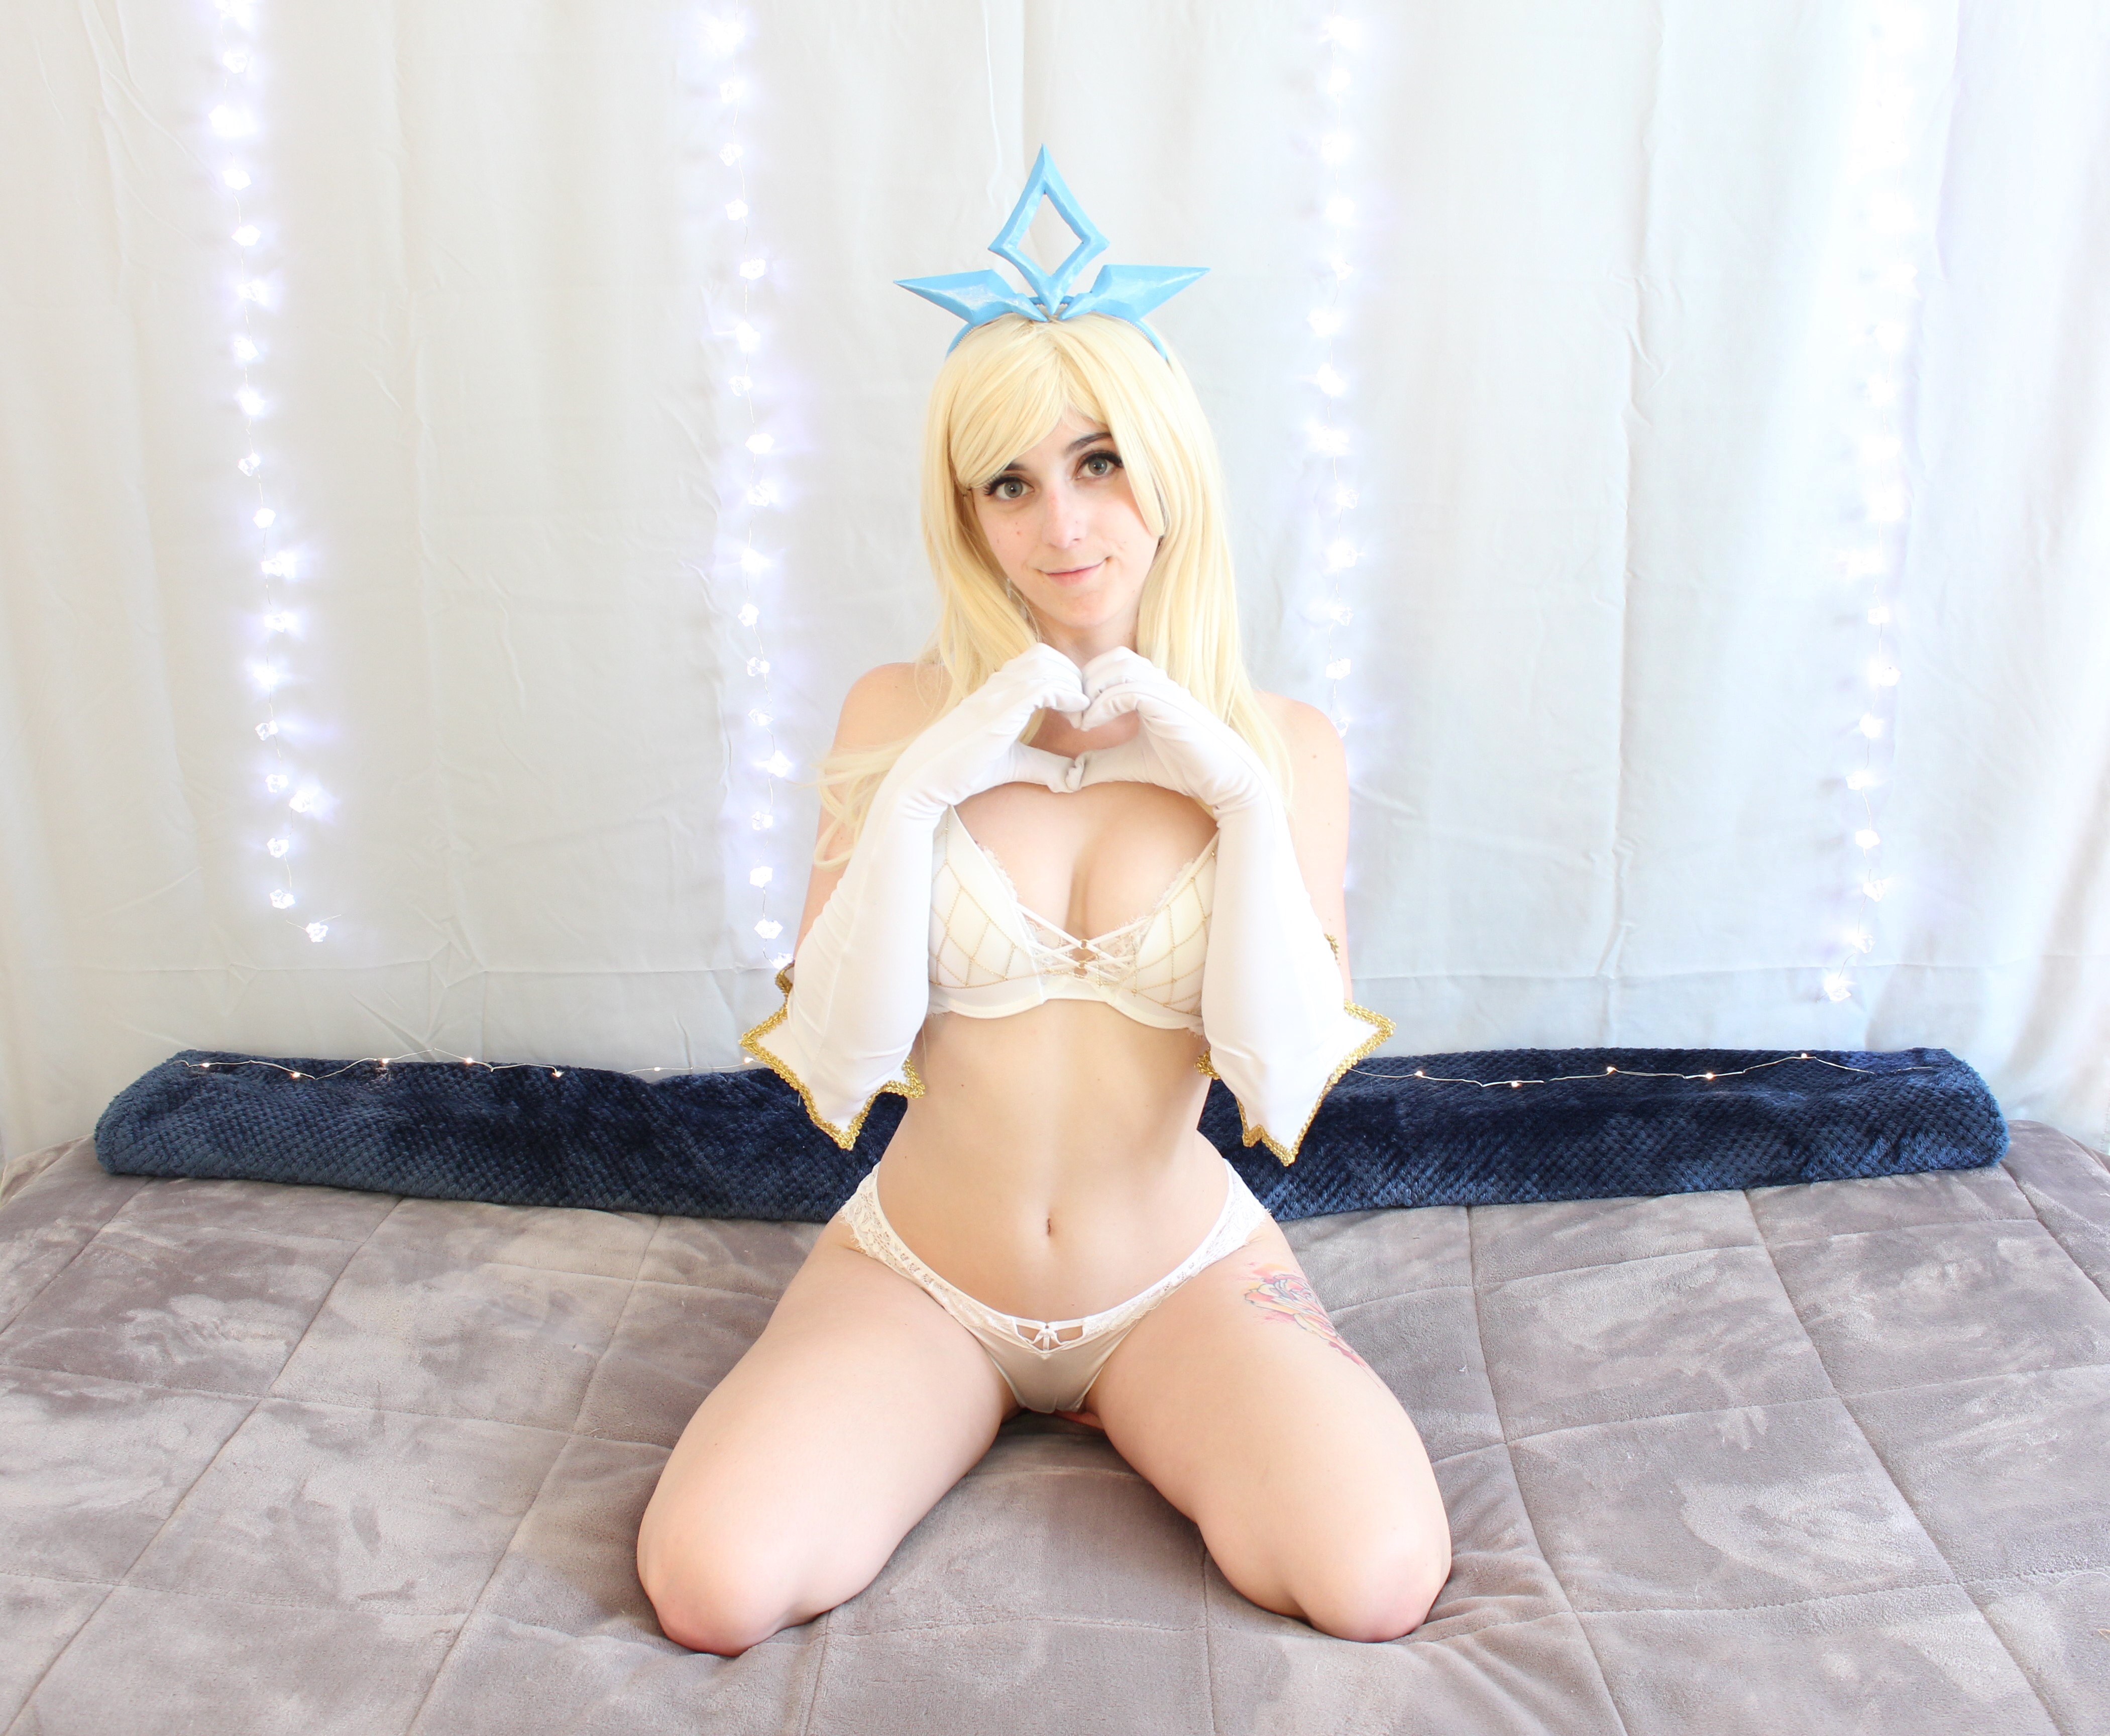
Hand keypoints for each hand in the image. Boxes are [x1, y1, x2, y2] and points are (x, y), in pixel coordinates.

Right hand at [879, 644, 1087, 820]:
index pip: (1038, 659)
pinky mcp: (998, 711)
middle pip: (1045, 655)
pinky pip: (1042, 686)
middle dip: (1072, 676)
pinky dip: (1067, 694)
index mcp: (997, 690)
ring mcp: (996, 694)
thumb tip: (1073, 776)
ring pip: (1045, 664)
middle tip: (1084, 708)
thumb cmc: (964, 770)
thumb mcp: (1015, 764)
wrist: (927, 779)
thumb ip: (1043, 764)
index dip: (1065, 676)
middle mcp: (996, 685)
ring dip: (1072, 684)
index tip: (1078, 707)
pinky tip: (1076, 713)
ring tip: (1080, 713)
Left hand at [1072, 647, 1269, 814]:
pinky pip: (1127, 690)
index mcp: (1151, 689)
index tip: (1072, 716)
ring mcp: (1166, 689)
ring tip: (1082, 719)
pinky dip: (1102, 705)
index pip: (1112, 665)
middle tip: (1072, 715)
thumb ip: (1099, 762)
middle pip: (1113, 658)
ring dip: (1092, 689)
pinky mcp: (1169, 703)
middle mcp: (1159, 683)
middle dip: (1085, 681)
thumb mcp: (1128, 763)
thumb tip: (1069, 775)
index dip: (1086, 683)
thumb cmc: (1183, 768)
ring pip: (1119, 667)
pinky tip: (1091, 725)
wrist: (1221, 778)